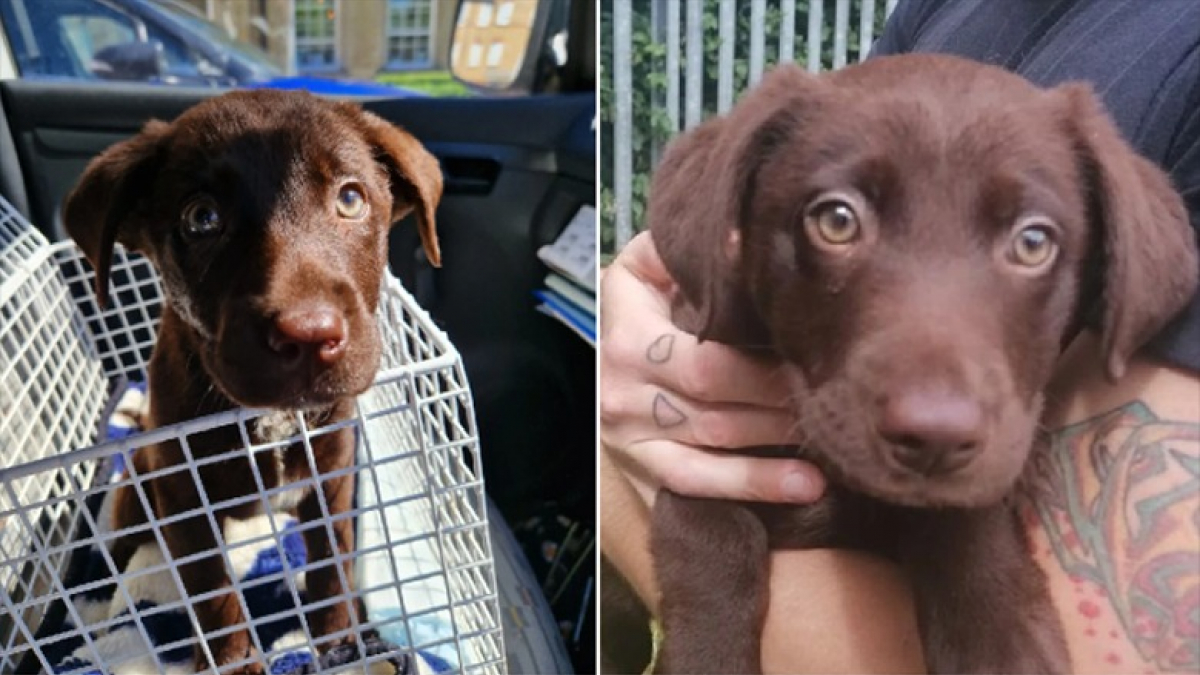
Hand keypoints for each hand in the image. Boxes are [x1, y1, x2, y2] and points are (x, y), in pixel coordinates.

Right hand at [599, 232, 825, 505]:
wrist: (597, 354)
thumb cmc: (638, 305)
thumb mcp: (643, 267)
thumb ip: (681, 251)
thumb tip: (740, 235)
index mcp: (629, 336)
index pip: (705, 360)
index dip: (761, 367)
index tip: (811, 361)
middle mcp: (624, 389)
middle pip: (716, 404)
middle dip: (778, 404)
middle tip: (833, 400)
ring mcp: (630, 434)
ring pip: (713, 446)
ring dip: (776, 449)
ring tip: (831, 443)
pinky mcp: (642, 467)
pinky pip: (696, 484)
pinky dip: (751, 487)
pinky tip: (804, 486)